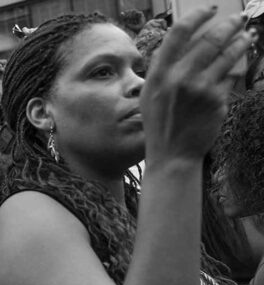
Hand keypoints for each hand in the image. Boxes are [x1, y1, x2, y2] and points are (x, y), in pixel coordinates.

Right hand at [142, 7, 249, 161]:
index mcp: (159, 73)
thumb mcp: (151, 94)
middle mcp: (179, 77)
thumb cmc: (160, 123)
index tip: (210, 9)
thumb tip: (184, 43)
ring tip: (248, 35)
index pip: (179, 33)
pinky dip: (237, 69)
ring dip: (241, 41)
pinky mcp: (217, 100)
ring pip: (228, 54)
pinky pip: (231, 77)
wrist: (172, 154)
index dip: (197, 16)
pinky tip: (239, 64)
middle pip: (210, 39)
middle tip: (239, 19)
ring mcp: (200, 88)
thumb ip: (164, 69)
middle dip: (229, 25)